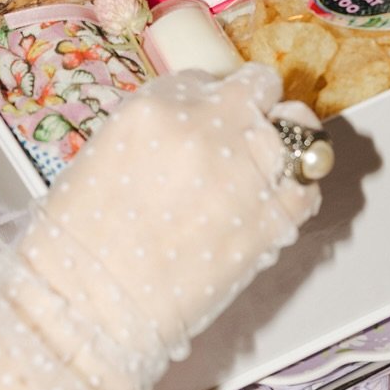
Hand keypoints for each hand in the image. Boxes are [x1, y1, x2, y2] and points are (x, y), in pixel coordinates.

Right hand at [17, 63, 321, 357]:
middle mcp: (210, 124)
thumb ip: (155, 134)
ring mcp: (249, 167)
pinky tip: (274, 207)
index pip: (201, 81)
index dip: (205, 104)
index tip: (204, 125)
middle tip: (241, 137)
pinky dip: (297, 192)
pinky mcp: (277, 216)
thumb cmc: (80, 244)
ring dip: (286, 142)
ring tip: (269, 167)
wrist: (94, 308)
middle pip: (258, 87)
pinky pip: (310, 186)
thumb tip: (188, 135)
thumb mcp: (103, 158)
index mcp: (155, 106)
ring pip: (300, 126)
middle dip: (252, 108)